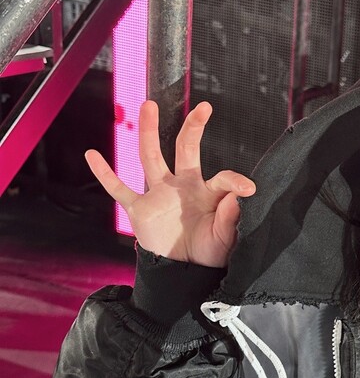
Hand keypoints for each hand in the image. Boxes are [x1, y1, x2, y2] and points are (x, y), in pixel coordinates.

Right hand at [85, 100, 254, 266]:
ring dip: (149, 131)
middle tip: (203, 108)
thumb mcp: (225, 238)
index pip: (223, 178)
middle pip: (186, 149)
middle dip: (193, 128)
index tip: (249, 189)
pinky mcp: (139, 209)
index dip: (235, 182)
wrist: (184, 271)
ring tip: (148, 105)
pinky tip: (92, 155)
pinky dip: (104, 173)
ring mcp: (159, 194)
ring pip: (151, 157)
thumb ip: (231, 217)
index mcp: (208, 193)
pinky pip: (119, 189)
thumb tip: (240, 195)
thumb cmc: (208, 252)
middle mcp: (184, 186)